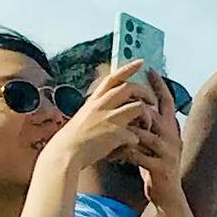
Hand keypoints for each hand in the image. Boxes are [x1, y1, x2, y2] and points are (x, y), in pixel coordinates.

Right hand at [45, 63, 164, 179]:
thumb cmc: (74, 138)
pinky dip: (136, 141)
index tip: (141, 62)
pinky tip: (132, 146)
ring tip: (146, 126)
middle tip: (152, 101)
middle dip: (146, 93)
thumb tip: (111, 104)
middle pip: (131, 88)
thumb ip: (98, 108)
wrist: (65, 154)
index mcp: (95, 100)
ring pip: (139, 107)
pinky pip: (136, 134)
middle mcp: (102, 105)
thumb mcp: (85, 116)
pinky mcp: (115, 134)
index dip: (128, 68)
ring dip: (147, 117)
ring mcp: (109, 118)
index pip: (113, 78)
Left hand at [123, 77, 194, 208]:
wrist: (168, 195)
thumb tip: (134, 107)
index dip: (158, 85)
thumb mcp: (155, 143)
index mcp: (172, 128)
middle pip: (154, 113)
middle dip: (135, 104)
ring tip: (108, 134)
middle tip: (118, 99)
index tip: (148, 69)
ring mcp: (168, 152)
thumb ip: (148, 126)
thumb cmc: (156, 166)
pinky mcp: (160, 167)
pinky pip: (138, 154)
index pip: (167, 101)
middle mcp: (173, 137)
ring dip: (123, 132)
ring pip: (143, 133)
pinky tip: (111, 155)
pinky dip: (122, 153)